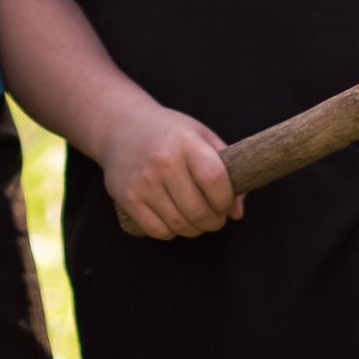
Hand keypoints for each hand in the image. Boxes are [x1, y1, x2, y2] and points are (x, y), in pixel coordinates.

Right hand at [95, 99, 242, 239]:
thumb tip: (237, 213)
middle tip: (215, 218)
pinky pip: (157, 230)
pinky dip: (172, 232)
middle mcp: (163, 161)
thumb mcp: (201, 137)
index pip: (215, 179)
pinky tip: (174, 219)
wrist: (121, 126)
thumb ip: (226, 170)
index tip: (226, 203)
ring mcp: (143, 181)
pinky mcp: (127, 197)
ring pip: (179, 224)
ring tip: (197, 219)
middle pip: (198, 210)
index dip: (226, 200)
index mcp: (185, 142)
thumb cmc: (170, 133)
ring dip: (195, 229)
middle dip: (214, 221)